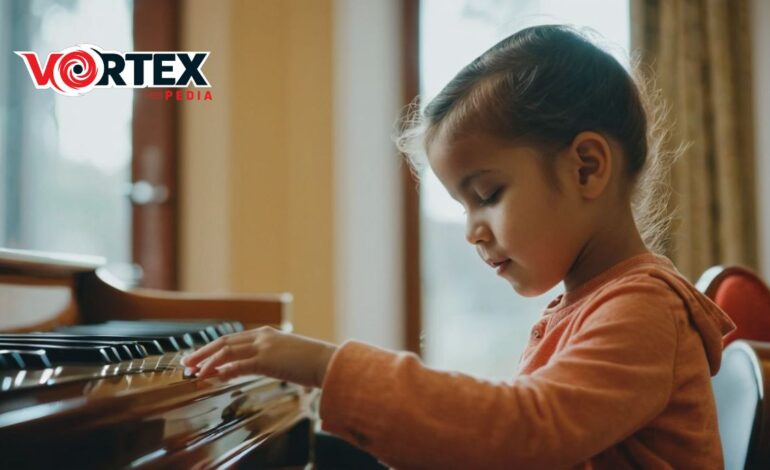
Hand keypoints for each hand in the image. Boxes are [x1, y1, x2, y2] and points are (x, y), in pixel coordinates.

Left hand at [181, 326, 337, 387]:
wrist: (327, 361)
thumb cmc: (310, 362)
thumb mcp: (284, 357)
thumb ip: (263, 360)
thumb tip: (243, 370)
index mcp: (266, 333)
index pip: (232, 339)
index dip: (212, 348)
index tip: (199, 357)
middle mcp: (262, 336)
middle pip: (224, 342)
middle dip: (203, 353)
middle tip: (187, 363)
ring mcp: (264, 347)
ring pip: (227, 351)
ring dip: (208, 362)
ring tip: (195, 372)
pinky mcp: (266, 360)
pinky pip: (238, 365)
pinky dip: (223, 370)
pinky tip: (213, 377)